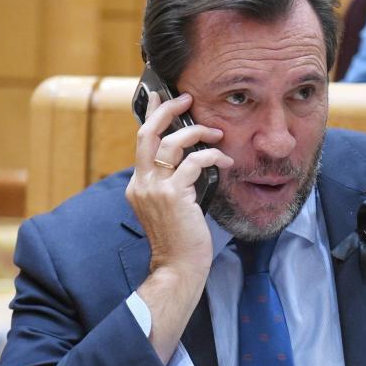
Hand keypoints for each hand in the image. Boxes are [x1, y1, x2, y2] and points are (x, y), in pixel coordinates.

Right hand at [125, 91, 232, 362]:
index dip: (152, 116)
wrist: (178, 268)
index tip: (160, 96)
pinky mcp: (173, 195)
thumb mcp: (171, 207)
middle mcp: (141, 184)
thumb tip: (191, 158)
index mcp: (138, 186)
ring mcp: (155, 189)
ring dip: (199, 133)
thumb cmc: (181, 241)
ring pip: (173, 144)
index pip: (142, 142)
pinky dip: (213, 156)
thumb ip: (173, 183)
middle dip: (167, 110)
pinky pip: (195, 162)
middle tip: (186, 98)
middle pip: (148, 133)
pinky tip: (226, 161)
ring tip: (217, 133)